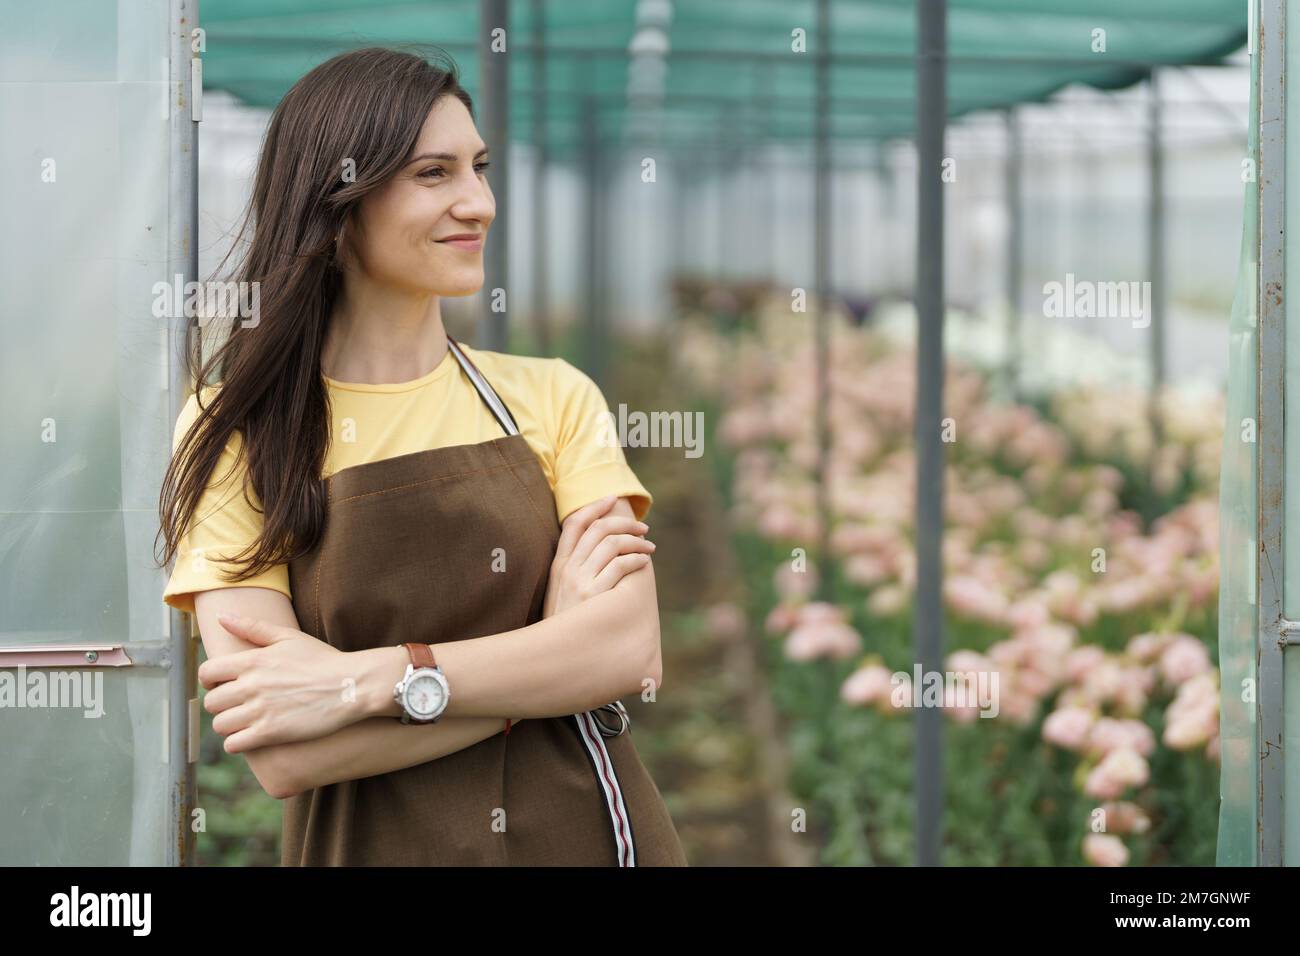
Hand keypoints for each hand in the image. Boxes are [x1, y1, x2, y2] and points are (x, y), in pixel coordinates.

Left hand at [198, 613, 372, 752]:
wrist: (351, 685)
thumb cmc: (323, 660)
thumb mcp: (289, 637)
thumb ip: (252, 627)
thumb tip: (222, 617)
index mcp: (253, 660)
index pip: (207, 672)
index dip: (208, 681)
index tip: (219, 685)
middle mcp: (251, 685)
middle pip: (211, 702)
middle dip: (221, 705)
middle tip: (237, 705)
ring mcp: (260, 710)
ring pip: (220, 725)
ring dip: (229, 725)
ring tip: (245, 722)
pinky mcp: (271, 733)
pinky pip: (234, 744)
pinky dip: (237, 743)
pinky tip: (251, 736)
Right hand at [543, 495, 654, 617]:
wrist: (553, 654)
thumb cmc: (564, 623)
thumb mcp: (560, 593)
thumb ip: (575, 570)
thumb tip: (601, 551)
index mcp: (558, 564)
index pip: (575, 523)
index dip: (594, 506)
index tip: (612, 498)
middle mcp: (567, 568)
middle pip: (599, 529)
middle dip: (625, 524)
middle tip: (644, 529)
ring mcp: (579, 582)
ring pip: (612, 544)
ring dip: (636, 542)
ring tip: (649, 548)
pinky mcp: (594, 596)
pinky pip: (620, 567)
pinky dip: (635, 560)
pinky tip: (643, 562)